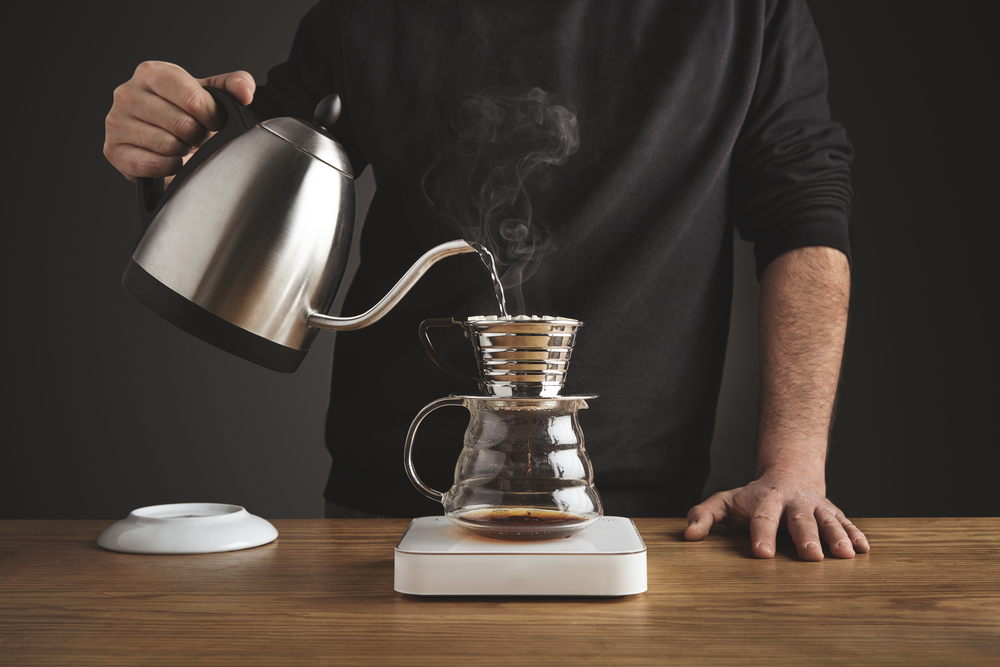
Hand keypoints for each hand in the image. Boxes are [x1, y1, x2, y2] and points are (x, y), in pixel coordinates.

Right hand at [104, 61, 255, 180]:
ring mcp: (116, 122)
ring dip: (183, 151)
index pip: (193, 99)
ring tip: (180, 144)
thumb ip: (235, 84)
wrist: (162, 136)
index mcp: (152, 72)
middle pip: (182, 125)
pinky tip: (170, 159)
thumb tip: (244, 93)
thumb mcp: (212, 93)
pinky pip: (151, 165)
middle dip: (198, 136)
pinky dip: (168, 167)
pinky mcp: (113, 151)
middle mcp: (127, 93)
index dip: (212, 116)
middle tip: (195, 135)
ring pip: (167, 146)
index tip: (214, 121)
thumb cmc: (186, 112)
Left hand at [684, 473, 869, 560]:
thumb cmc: (751, 497)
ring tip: (845, 555)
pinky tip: (863, 549)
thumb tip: (689, 536)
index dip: (762, 536)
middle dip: (806, 538)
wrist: (787, 473)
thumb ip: (704, 516)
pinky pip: (846, 522)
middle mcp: (793, 502)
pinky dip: (855, 534)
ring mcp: (816, 507)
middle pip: (800, 520)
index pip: (762, 519)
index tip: (762, 554)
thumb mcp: (724, 503)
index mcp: (765, 501)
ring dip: (837, 537)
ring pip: (828, 520)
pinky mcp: (833, 512)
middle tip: (810, 557)